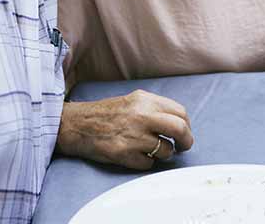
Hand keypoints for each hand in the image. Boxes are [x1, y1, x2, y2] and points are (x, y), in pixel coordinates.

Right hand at [56, 89, 194, 169]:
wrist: (78, 124)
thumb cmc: (107, 114)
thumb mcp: (134, 101)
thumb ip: (156, 109)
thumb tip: (180, 124)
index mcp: (145, 100)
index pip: (180, 113)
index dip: (186, 126)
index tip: (183, 133)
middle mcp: (141, 116)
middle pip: (180, 129)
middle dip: (186, 141)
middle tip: (182, 147)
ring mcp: (134, 136)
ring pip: (166, 150)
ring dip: (163, 154)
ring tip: (152, 150)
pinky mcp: (125, 154)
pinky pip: (149, 164)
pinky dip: (146, 162)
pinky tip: (136, 155)